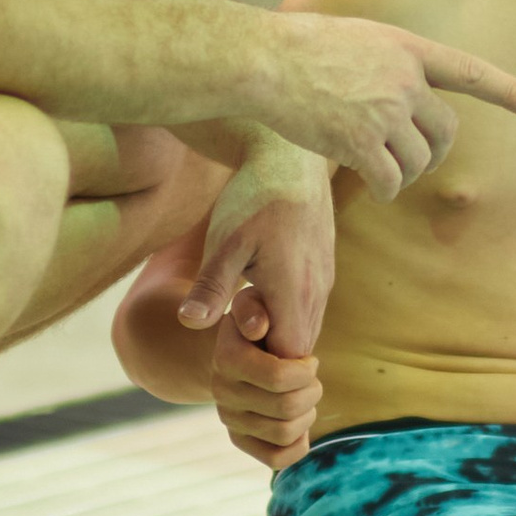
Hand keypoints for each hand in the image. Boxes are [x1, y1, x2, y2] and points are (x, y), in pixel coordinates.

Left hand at [178, 136, 334, 357]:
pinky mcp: (325, 270)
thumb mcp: (224, 242)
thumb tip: (190, 323)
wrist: (290, 156)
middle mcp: (318, 293)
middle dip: (265, 347)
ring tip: (246, 294)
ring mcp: (325, 282)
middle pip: (298, 351)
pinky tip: (260, 282)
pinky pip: (310, 310)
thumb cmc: (252, 198)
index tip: (230, 329)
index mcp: (294, 293)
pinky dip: (286, 311)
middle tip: (234, 311)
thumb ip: (211, 287)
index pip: (287, 359)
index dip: (257, 357)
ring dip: (276, 327)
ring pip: (306, 331)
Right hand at [209, 321, 322, 472]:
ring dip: (308, 414)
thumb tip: (258, 327)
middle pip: (288, 407)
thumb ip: (255, 308)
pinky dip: (299, 444)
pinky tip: (300, 422)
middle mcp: (222, 392)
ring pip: (286, 433)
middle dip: (312, 392)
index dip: (306, 371)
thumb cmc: (258, 325)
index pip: (279, 378)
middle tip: (311, 379)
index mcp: (226, 358)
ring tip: (305, 397)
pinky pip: (277, 459)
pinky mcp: (239, 440)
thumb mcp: (255, 305)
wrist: (239, 350)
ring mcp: (229, 419)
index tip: (308, 361)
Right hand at [258, 12, 515, 196]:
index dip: (506, 91)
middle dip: (433, 154)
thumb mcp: (354, 37)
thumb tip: (398, 91)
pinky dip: (385, 190)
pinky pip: (389, 181)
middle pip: (445, 132)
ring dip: (405, 175)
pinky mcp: (361, 141)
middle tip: (413, 163)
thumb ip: (384, 61)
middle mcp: (404, 79)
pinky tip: (370, 186)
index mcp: (405, 49)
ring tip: (381, 172)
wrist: (262, 59)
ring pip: (418, 161)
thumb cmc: (295, 47)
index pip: (467, 72)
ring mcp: (385, 111)